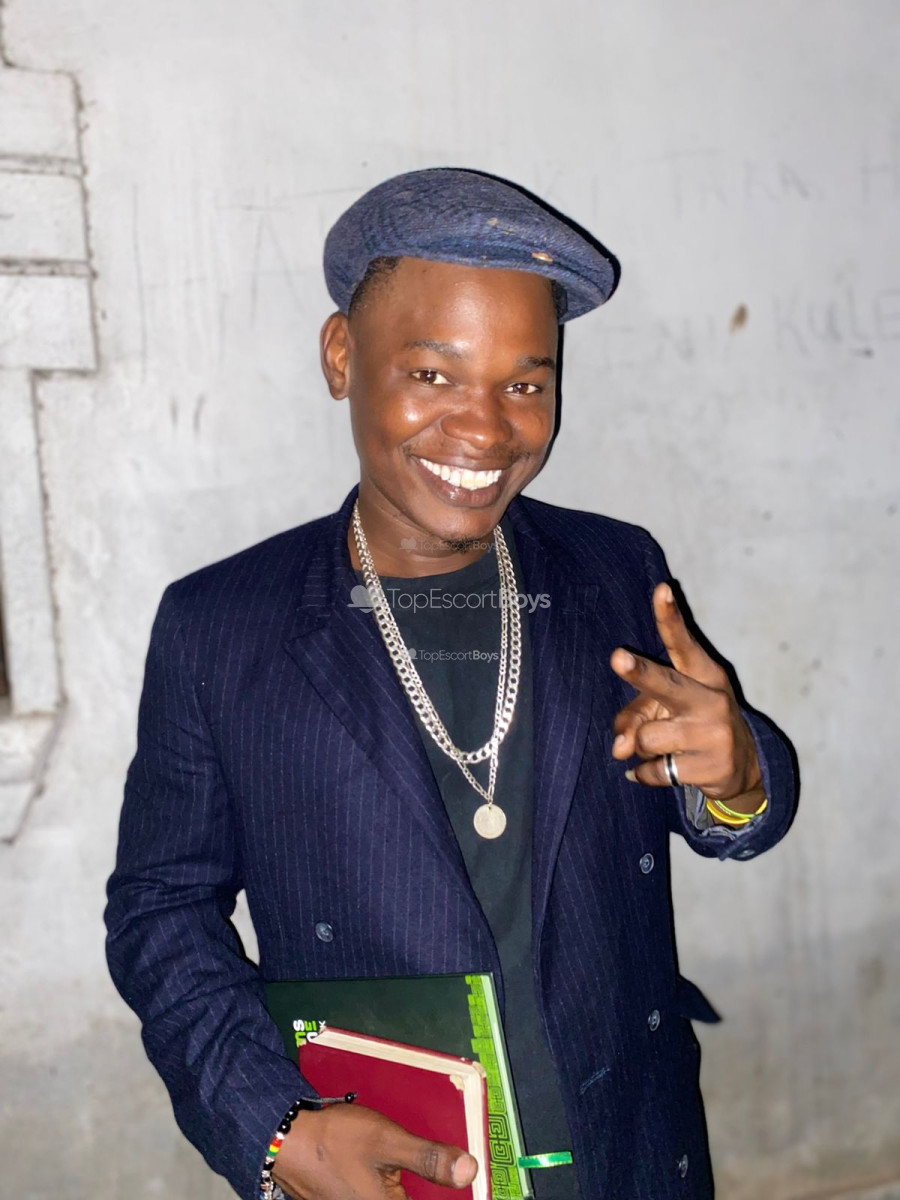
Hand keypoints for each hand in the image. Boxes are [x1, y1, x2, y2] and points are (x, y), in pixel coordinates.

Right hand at [272, 1102, 478, 1199]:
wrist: (286, 1139)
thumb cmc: (336, 1141)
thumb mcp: (388, 1141)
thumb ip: (429, 1159)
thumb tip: (470, 1171)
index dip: (439, 1191)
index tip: (448, 1177)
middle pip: (407, 1199)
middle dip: (415, 1186)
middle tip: (416, 1164)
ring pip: (392, 1197)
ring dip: (399, 1184)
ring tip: (386, 1162)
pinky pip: (376, 1194)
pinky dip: (384, 1183)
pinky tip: (376, 1165)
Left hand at [609, 583, 762, 809]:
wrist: (746, 767)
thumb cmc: (697, 725)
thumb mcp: (670, 710)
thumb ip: (637, 714)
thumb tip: (620, 748)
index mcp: (704, 674)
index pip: (682, 643)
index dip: (670, 617)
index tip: (661, 590)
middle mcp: (711, 700)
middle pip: (667, 685)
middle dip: (641, 673)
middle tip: (617, 657)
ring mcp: (712, 736)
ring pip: (646, 737)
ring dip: (642, 746)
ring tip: (662, 747)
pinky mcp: (710, 769)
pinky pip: (653, 770)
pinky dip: (646, 773)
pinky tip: (660, 769)